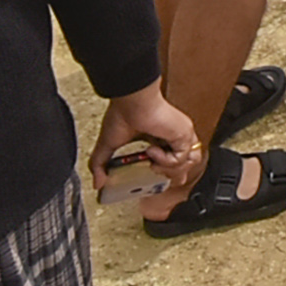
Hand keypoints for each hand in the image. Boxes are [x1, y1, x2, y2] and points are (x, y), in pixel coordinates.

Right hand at [97, 84, 201, 202]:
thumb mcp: (109, 144)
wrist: (133, 102)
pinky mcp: (184, 135)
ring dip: (167, 169)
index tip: (152, 178)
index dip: (165, 172)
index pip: (170, 161)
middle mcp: (172, 137)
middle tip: (152, 170)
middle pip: (184, 166)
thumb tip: (97, 183)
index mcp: (157, 138)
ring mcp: (180, 136)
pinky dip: (165, 160)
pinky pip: (182, 158)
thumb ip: (100, 165)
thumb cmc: (124, 113)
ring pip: (187, 164)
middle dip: (170, 175)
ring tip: (152, 161)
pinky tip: (152, 149)